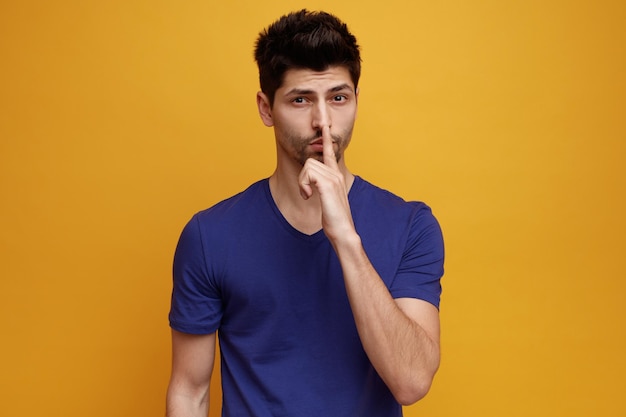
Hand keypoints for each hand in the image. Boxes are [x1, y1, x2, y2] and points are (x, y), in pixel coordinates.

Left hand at [298, 126, 354, 240]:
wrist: (343, 232)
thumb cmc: (334, 220)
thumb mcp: (327, 200)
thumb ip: (321, 189)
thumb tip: (312, 186)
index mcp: (336, 176)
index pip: (331, 152)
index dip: (327, 139)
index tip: (325, 126)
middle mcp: (336, 174)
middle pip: (310, 160)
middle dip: (302, 178)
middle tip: (306, 194)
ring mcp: (333, 178)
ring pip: (307, 166)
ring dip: (303, 183)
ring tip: (309, 196)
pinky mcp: (328, 184)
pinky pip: (308, 173)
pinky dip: (304, 185)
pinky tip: (309, 196)